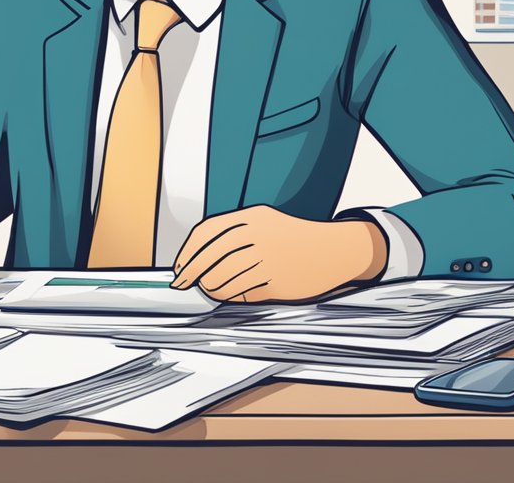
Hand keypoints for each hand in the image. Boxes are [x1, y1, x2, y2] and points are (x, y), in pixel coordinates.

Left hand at [170, 206, 387, 302]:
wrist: (334, 250)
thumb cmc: (293, 237)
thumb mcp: (263, 222)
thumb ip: (231, 233)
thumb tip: (194, 258)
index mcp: (252, 217)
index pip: (206, 233)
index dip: (187, 252)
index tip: (179, 266)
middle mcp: (259, 235)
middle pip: (211, 258)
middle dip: (192, 273)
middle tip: (184, 283)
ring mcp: (269, 259)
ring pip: (224, 279)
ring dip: (210, 288)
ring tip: (209, 288)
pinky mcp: (278, 281)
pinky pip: (242, 293)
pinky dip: (230, 296)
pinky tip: (228, 294)